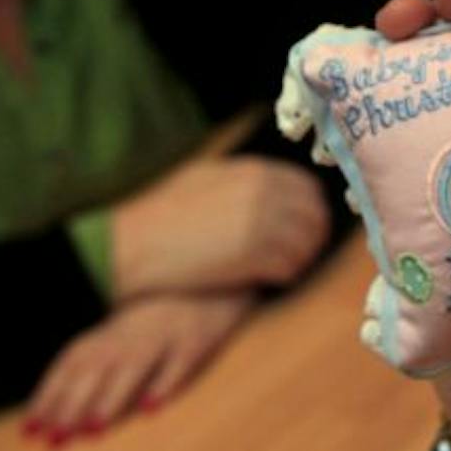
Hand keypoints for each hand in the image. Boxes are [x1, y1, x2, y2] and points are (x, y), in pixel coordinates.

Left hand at [23, 288, 251, 444]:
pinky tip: (150, 408)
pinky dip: (164, 383)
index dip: (49, 394)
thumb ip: (103, 356)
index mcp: (113, 328)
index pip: (72, 362)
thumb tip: (65, 401)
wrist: (219, 275)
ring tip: (91, 431)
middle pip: (96, 368)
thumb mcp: (132, 326)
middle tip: (54, 441)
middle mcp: (133, 330)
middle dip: (72, 404)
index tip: (29, 430)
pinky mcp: (197, 339)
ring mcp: (165, 333)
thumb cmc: (170, 308)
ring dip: (110, 397)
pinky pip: (179, 362)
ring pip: (132, 366)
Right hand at [109, 154, 328, 300]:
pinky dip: (285, 276)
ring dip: (300, 259)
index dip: (313, 209)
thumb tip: (275, 191)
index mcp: (254, 170)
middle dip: (313, 236)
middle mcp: (263, 192)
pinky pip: (289, 268)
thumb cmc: (162, 212)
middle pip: (315, 216)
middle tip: (303, 253)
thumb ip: (245, 180)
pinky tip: (270, 280)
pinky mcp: (252, 256)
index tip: (308, 225)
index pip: (308, 187)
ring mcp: (260, 223)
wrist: (136, 242)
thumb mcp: (206, 177)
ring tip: (284, 269)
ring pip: (306, 244)